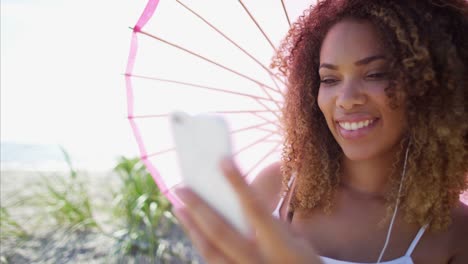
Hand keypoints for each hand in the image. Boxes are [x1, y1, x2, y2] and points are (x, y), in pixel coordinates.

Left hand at [174, 158, 320, 263]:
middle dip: (198, 208)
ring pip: (211, 252)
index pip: (255, 208)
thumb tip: (244, 210)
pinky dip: (202, 246)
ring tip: (179, 208)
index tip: (223, 160)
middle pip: (221, 232)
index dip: (238, 183)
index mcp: (280, 247)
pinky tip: (195, 232)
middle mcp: (260, 262)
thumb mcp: (299, 244)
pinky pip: (214, 263)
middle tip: (181, 188)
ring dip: (192, 228)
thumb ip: (273, 228)